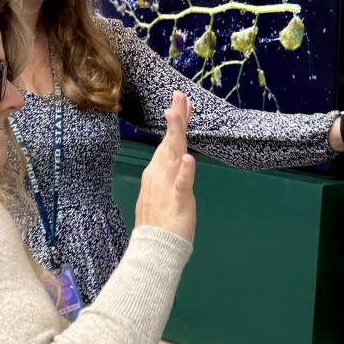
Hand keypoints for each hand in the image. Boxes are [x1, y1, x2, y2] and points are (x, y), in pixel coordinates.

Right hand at [136, 91, 195, 241]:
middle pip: (170, 141)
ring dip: (176, 135)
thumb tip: (177, 156)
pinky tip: (188, 159)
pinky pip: (181, 185)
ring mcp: (167, 186)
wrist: (154, 248)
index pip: (168, 140)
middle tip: (180, 95)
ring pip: (173, 156)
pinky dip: (185, 172)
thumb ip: (169, 171)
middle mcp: (160, 174)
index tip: (180, 100)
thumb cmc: (160, 222)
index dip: (176, 120)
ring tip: (177, 114)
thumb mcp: (162, 189)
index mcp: (157, 171)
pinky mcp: (177, 201)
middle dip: (175, 118)